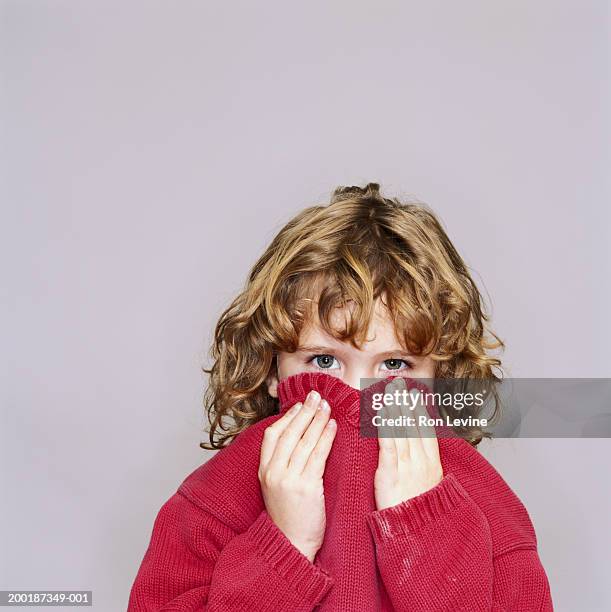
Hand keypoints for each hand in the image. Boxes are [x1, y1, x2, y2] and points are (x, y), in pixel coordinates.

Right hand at [258, 389, 336, 561]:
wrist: (291, 544)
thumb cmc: (288, 514)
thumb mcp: (276, 485)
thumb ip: (282, 462)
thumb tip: (298, 434)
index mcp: (263, 470)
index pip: (272, 435)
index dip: (287, 417)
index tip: (300, 405)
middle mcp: (273, 472)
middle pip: (290, 433)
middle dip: (305, 412)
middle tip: (317, 396)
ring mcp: (288, 479)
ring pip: (305, 441)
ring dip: (317, 420)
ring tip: (327, 407)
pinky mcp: (306, 487)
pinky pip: (318, 455)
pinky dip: (326, 437)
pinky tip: (333, 426)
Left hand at [374, 377, 442, 510]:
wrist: (416, 531)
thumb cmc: (418, 509)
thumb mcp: (428, 483)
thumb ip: (424, 462)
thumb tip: (418, 446)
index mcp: (432, 462)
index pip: (426, 429)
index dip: (420, 409)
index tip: (415, 393)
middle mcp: (421, 460)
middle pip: (413, 425)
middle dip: (406, 402)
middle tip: (399, 384)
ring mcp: (406, 465)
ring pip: (401, 430)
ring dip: (394, 408)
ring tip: (389, 391)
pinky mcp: (390, 472)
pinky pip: (388, 443)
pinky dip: (385, 426)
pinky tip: (381, 412)